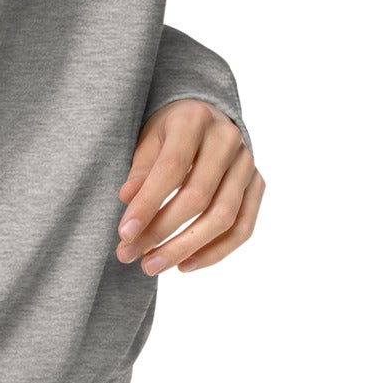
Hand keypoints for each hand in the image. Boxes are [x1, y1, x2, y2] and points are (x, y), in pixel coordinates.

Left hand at [117, 100, 264, 273]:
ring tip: (153, 265)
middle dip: (161, 232)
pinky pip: (243, 228)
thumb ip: (141, 170)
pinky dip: (215, 252)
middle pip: (198, 197)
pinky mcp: (258, 184)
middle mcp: (228, 139)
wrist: (208, 117)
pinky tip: (185, 264)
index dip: (147, 204)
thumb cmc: (170, 131)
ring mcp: (248, 163)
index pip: (171, 168)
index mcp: (195, 120)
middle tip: (130, 255)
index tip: (124, 233)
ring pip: (223, 217)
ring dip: (186, 248)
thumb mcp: (149, 140)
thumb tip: (127, 200)